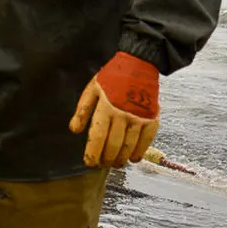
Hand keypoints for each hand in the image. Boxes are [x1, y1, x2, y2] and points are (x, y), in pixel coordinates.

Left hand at [68, 52, 160, 167]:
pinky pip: (146, 139)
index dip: (93, 152)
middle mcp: (123, 113)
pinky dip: (140, 151)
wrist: (139, 63)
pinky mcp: (152, 117)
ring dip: (122, 158)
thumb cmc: (113, 76)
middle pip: (114, 144)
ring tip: (116, 163)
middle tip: (103, 164)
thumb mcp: (92, 89)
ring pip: (129, 145)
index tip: (90, 162)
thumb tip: (75, 130)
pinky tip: (133, 158)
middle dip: (107, 158)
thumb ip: (82, 110)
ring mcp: (139, 116)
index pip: (98, 136)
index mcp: (106, 107)